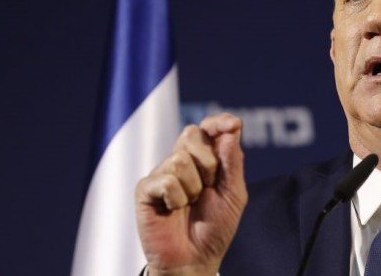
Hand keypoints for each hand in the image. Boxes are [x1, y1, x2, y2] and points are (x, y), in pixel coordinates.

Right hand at [135, 113, 247, 275]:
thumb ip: (233, 161)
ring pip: (180, 159)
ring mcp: (162, 173)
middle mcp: (181, 161)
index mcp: (205, 159)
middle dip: (208, 163)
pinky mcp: (146, 188)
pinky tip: (173, 210)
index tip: (232, 125)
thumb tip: (232, 128)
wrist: (195, 259)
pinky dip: (176, 199)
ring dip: (193, 188)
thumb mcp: (234, 194)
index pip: (209, 128)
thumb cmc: (215, 227)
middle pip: (192, 134)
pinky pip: (166, 180)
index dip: (218, 122)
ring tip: (190, 204)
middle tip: (208, 188)